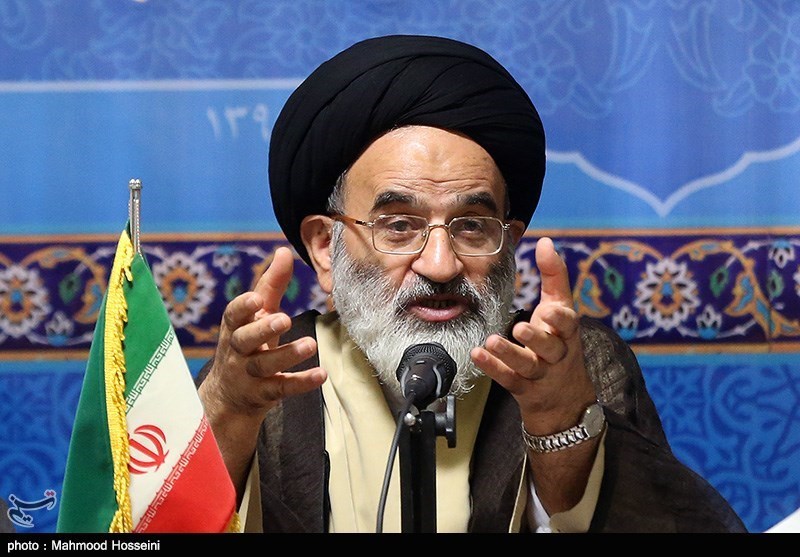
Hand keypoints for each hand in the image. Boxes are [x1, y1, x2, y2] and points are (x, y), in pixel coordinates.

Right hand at [200, 246, 326, 418]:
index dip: (243, 307)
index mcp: (235, 327)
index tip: (258, 299)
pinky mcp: (263, 394)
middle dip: (262, 329)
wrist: (228, 397)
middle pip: (245, 339)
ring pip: (264, 364)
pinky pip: (282, 388)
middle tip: (284, 319)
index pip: (233, 315)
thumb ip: (270, 285)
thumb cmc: (247, 345)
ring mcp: (248, 375)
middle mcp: (238, 351)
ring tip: (310, 344)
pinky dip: (301, 382)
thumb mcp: (256, 316)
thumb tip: (283, 250)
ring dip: (287, 354)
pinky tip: (321, 375)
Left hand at [470, 236, 595, 435]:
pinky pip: (508, 379)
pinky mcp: (523, 388)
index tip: (550, 310)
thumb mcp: (561, 308)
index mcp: (566, 332)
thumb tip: (545, 241)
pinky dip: (493, 368)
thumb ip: (554, 275)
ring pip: (526, 365)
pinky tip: (477, 355)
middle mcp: (556, 354)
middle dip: (536, 338)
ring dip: (508, 354)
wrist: (564, 397)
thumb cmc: (559, 340)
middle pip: (549, 347)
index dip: (561, 319)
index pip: (568, 325)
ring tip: (491, 342)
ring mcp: (540, 374)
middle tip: (520, 328)